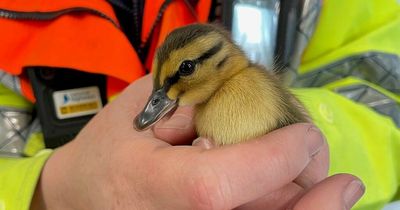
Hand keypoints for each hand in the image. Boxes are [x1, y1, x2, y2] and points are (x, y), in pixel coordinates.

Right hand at [31, 75, 363, 209]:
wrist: (83, 198)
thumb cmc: (108, 154)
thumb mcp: (139, 108)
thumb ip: (192, 99)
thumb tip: (248, 106)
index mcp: (150, 187)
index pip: (217, 185)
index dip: (271, 159)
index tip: (303, 137)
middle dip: (307, 192)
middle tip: (330, 171)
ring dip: (305, 207)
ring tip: (330, 188)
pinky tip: (301, 197)